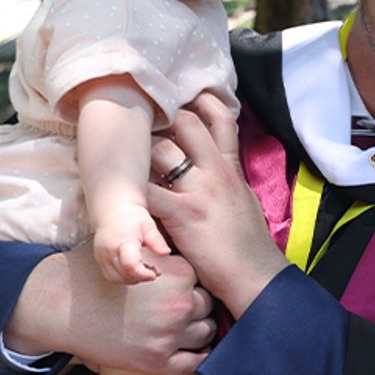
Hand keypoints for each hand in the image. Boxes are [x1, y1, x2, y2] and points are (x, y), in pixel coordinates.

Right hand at [5, 244, 214, 374]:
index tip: (178, 290)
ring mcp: (170, 335)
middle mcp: (180, 303)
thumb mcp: (131, 250)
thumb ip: (160, 248)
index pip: (203, 281)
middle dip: (195, 308)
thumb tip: (189, 235)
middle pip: (207, 307)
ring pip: (205, 334)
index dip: (191, 285)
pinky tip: (187, 353)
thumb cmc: (94, 273)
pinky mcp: (157, 361)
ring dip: (197, 332)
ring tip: (180, 330)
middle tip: (175, 311)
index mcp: (180, 273)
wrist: (61, 305)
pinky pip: (194, 365)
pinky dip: (196, 360)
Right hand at [92, 201, 170, 284]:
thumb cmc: (133, 217)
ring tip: (146, 269)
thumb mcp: (148, 226)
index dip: (143, 274)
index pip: (130, 265)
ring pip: (116, 278)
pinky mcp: (100, 260)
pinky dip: (124, 277)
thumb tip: (166, 253)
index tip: (154, 274)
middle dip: (141, 277)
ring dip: (132, 279)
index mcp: (122, 242)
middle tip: (154, 271)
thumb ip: (156, 240)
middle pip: (123, 275)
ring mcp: (101, 257)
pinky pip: (111, 276)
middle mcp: (108, 251)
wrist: (113, 210)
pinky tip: (136, 269)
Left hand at [146, 97, 285, 316]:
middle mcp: (215, 171)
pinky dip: (131, 190)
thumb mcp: (244, 199)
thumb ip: (227, 177)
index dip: (201, 103)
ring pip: (160, 150)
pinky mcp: (180, 214)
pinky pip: (147, 191)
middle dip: (161, 121)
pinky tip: (119, 193)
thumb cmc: (249, 243)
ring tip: (126, 159)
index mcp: (231, 167)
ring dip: (140, 153)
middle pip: (185, 123)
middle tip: (144, 129)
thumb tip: (215, 166)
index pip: (221, 118)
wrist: (254, 274)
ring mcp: (197, 190)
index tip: (184, 100)